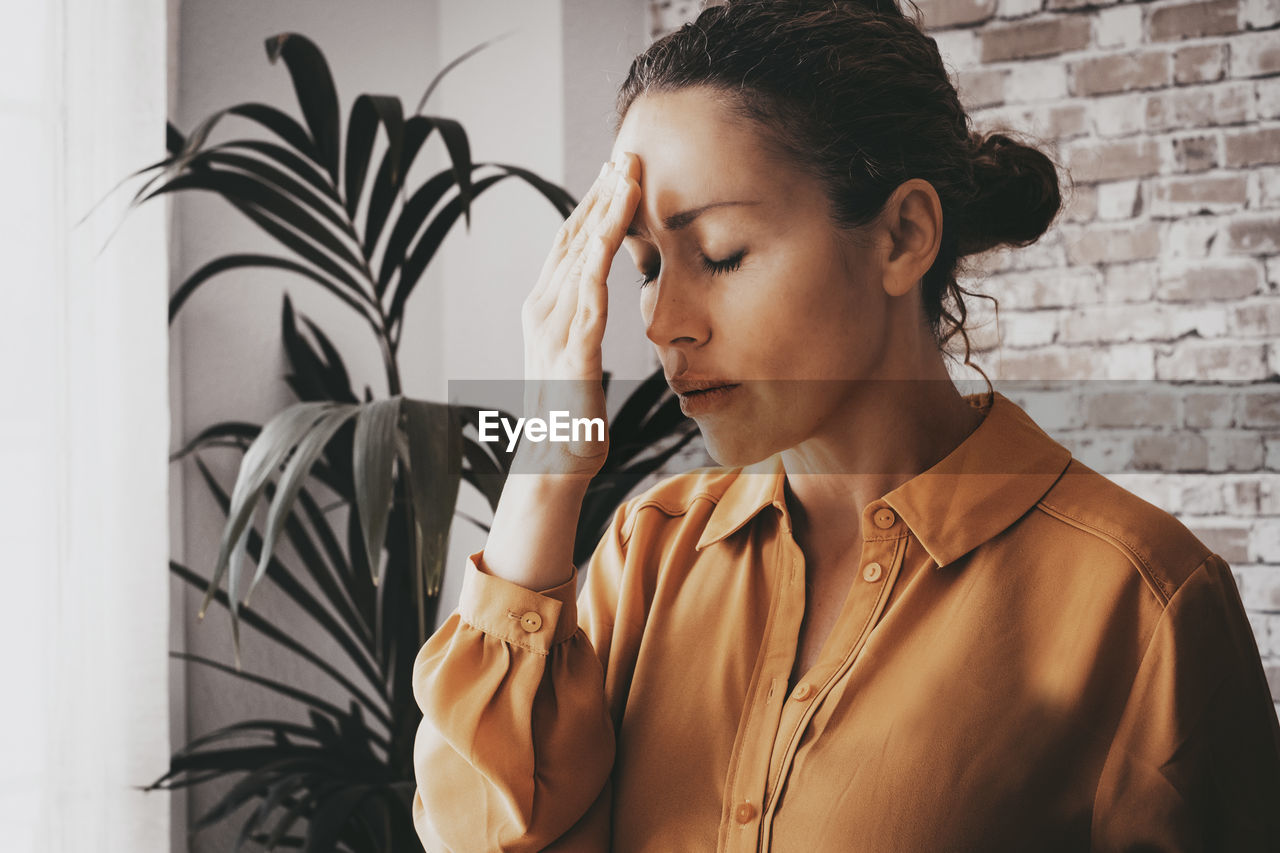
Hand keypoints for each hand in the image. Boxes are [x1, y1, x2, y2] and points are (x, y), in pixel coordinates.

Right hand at [516, 152, 639, 478]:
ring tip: (628, 172)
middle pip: (572, 238)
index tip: (613, 173)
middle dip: (599, 193)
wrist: (552, 464)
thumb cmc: (570, 419)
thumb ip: (583, 328)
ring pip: (582, 253)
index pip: (568, 247)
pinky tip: (617, 223)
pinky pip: (589, 289)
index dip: (590, 207)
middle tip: (624, 153)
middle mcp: (541, 311)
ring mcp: (553, 328)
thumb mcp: (577, 362)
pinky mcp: (572, 349)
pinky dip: (602, 251)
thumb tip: (596, 306)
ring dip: (605, 209)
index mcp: (543, 312)